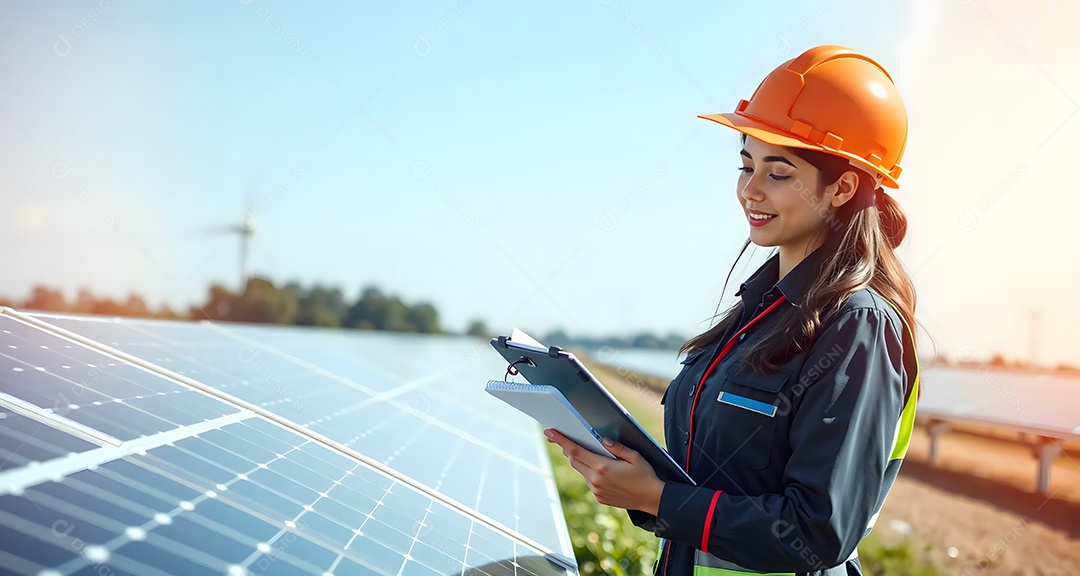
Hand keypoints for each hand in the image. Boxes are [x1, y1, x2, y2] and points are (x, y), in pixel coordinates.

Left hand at [545, 429, 664, 515]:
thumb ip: (617, 447)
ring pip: (581, 471)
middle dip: (569, 449)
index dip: (561, 440)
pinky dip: (590, 473)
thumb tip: (603, 440)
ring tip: (593, 456)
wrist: (652, 499)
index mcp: (602, 466)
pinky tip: (603, 471)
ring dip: (582, 462)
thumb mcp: (635, 456)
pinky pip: (589, 482)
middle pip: (574, 460)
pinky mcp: (599, 498)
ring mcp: (596, 490)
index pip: (575, 450)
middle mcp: (596, 479)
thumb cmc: (646, 476)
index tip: (549, 433)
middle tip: (566, 440)